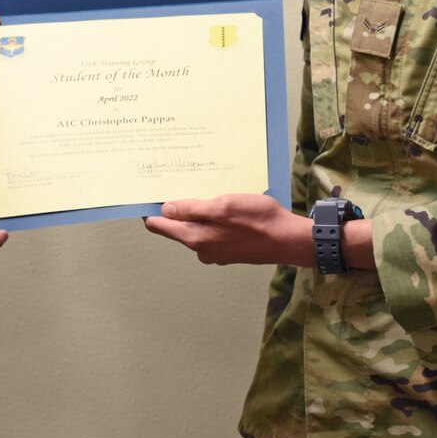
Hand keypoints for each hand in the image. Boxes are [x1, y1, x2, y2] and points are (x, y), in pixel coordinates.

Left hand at [144, 194, 310, 266]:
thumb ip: (191, 209)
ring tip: (205, 192)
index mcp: (195, 238)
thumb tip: (165, 209)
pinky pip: (212, 232)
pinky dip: (213, 219)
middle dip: (174, 208)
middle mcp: (202, 249)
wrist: (288, 240)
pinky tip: (224, 207)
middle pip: (177, 227)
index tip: (147, 194)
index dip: (150, 210)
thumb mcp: (222, 206)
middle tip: (177, 185)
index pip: (160, 226)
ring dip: (197, 212)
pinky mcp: (229, 250)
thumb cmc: (258, 220)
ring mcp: (216, 252)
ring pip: (196, 229)